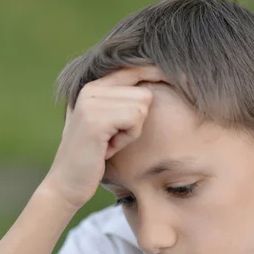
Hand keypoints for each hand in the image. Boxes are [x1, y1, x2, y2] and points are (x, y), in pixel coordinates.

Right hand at [44, 65, 167, 210]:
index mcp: (92, 86)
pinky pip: (135, 118)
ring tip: (110, 143)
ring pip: (142, 105)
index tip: (186, 78)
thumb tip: (154, 88)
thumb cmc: (91, 159)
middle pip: (144, 91)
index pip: (134, 69)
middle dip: (137, 121)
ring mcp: (92, 101)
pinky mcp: (96, 118)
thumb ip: (121, 104)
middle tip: (115, 138)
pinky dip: (128, 137)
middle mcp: (91, 88)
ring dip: (132, 130)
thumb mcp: (106, 126)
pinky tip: (109, 148)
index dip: (159, 74)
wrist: (66, 184)